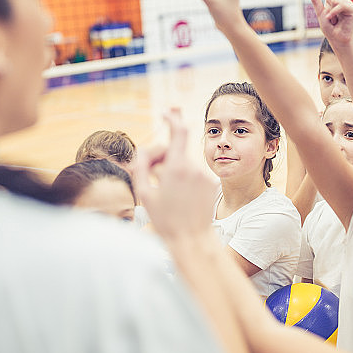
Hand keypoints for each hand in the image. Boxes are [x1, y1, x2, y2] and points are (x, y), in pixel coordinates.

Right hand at [132, 109, 217, 240]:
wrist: (191, 239)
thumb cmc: (165, 220)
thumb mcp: (144, 194)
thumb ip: (141, 166)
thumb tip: (144, 150)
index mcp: (176, 167)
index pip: (179, 132)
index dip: (172, 119)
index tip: (166, 113)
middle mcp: (193, 168)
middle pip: (176, 150)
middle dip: (163, 156)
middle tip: (151, 172)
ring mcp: (205, 176)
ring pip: (185, 162)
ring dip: (174, 168)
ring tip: (165, 190)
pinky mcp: (211, 184)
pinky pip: (194, 174)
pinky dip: (185, 178)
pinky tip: (180, 196)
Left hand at [306, 0, 352, 48]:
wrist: (338, 39)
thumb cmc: (330, 28)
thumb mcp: (320, 14)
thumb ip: (316, 1)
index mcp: (332, 0)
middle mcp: (340, 0)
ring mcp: (346, 4)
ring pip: (335, 0)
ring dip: (330, 11)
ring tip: (331, 20)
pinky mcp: (351, 9)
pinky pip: (340, 6)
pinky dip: (334, 13)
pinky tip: (333, 19)